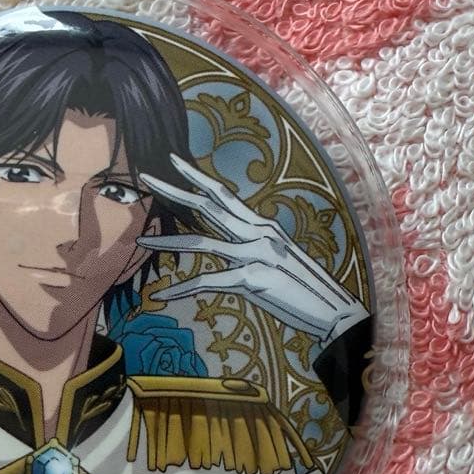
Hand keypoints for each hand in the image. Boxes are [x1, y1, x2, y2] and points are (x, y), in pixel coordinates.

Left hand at [137, 155, 367, 344]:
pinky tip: (162, 296)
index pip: (224, 195)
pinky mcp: (253, 279)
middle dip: (174, 191)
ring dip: (167, 244)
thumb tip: (232, 251)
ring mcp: (256, 254)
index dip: (196, 176)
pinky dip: (182, 290)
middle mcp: (259, 233)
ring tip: (140, 242)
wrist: (334, 312)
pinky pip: (208, 282)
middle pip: (209, 205)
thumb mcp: (277, 261)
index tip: (172, 161)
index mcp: (263, 226)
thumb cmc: (305, 290)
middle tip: (146, 177)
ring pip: (201, 244)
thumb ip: (253, 249)